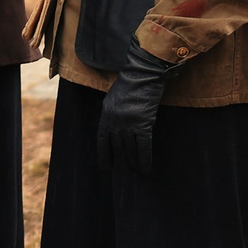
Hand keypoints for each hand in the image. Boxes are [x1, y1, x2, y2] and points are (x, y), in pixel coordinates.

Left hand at [96, 40, 178, 177]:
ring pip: (129, 149)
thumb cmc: (131, 84)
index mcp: (106, 113)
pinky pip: (143, 146)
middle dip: (120, 160)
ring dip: (133, 162)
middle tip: (124, 171)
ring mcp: (128, 122)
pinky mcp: (143, 123)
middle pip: (116, 146)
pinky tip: (145, 167)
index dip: (104, 154)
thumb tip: (115, 131)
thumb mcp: (114, 99)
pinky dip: (144, 158)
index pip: (102, 139)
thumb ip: (113, 114)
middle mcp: (115, 120)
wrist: (144, 74)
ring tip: (136, 172)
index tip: (106, 166)